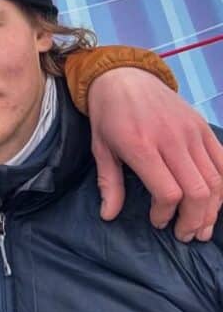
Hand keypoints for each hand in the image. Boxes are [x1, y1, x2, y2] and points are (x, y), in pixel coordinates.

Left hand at [88, 67, 222, 241]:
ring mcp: (191, 132)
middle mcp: (170, 139)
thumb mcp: (100, 148)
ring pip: (216, 181)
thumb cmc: (108, 115)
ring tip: (202, 227)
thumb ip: (109, 183)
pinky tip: (217, 202)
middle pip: (198, 191)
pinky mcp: (203, 127)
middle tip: (185, 235)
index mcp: (140, 145)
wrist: (123, 76)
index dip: (166, 214)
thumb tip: (108, 216)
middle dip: (194, 220)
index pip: (168, 192)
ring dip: (212, 210)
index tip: (157, 221)